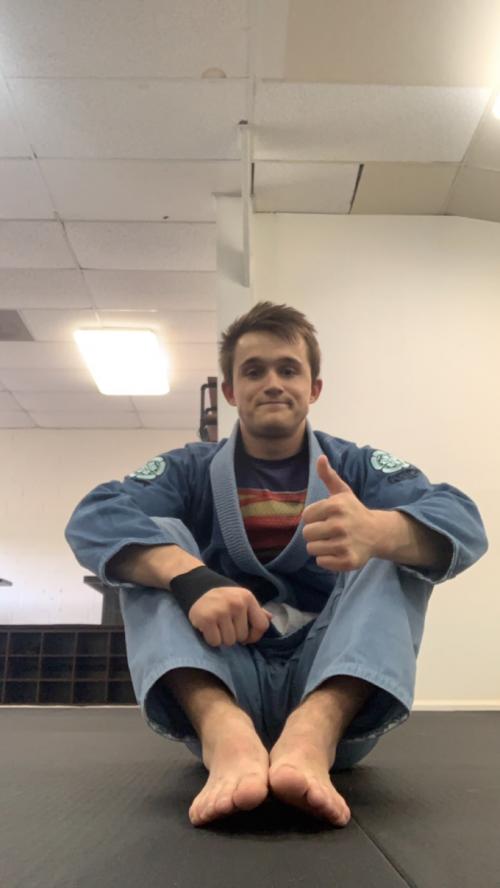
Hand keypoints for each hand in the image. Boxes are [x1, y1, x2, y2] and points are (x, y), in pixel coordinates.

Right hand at [188, 586, 273, 646]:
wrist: (197, 587)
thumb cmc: (223, 597)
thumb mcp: (241, 598)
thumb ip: (256, 610)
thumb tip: (270, 618)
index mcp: (247, 597)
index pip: (262, 625)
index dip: (255, 636)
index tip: (247, 636)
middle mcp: (236, 603)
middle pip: (243, 636)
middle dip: (235, 635)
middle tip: (225, 625)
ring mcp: (221, 611)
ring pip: (229, 641)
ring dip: (222, 638)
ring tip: (217, 626)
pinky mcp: (207, 619)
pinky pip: (215, 642)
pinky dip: (211, 639)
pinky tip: (208, 628)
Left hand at [302, 455, 378, 571]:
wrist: (377, 533)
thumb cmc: (354, 511)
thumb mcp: (343, 492)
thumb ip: (329, 475)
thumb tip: (320, 458)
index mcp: (335, 506)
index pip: (306, 516)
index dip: (314, 518)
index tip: (327, 517)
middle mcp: (339, 525)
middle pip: (306, 534)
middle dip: (316, 533)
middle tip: (330, 531)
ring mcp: (344, 544)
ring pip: (312, 549)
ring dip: (320, 546)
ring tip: (334, 541)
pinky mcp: (347, 561)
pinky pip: (321, 562)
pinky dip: (327, 559)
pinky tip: (338, 551)